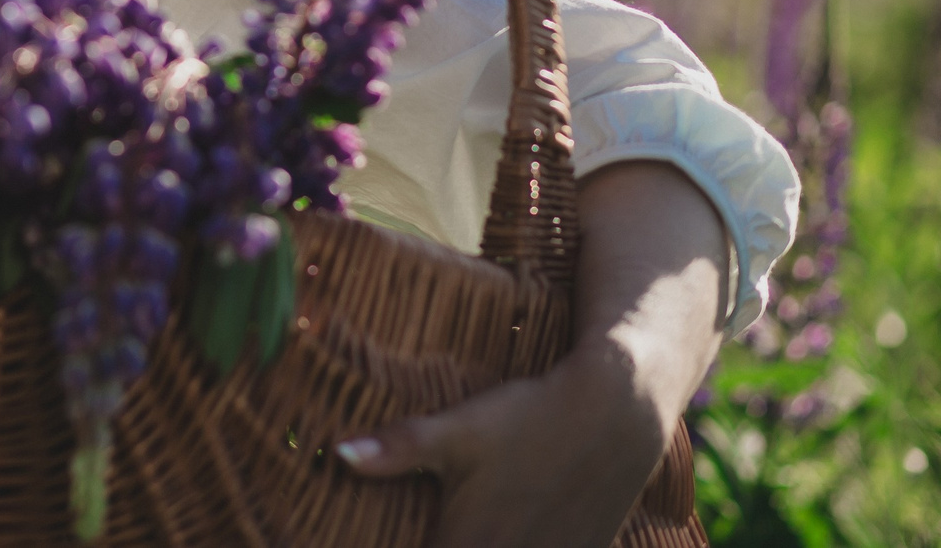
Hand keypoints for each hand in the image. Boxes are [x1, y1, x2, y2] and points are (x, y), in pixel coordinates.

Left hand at [334, 337, 669, 546]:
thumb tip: (337, 453)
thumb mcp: (457, 430)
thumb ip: (398, 450)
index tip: (357, 539)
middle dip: (433, 544)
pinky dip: (513, 545)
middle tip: (419, 526)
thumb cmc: (528, 420)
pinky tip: (502, 529)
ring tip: (463, 524)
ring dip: (468, 546)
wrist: (616, 417)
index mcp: (469, 545)